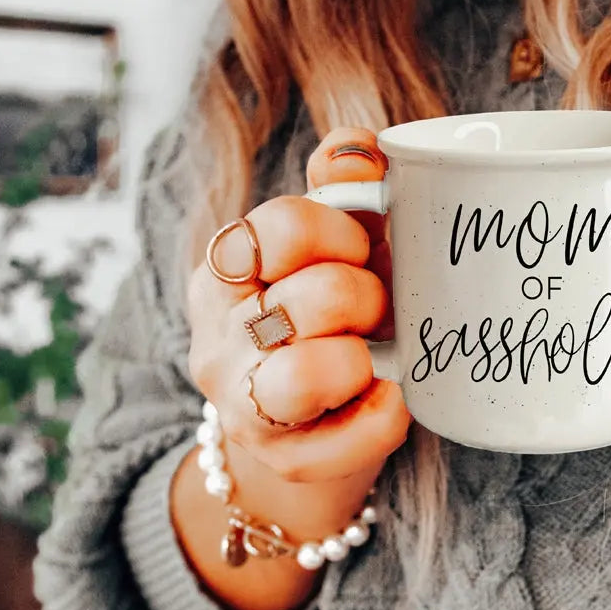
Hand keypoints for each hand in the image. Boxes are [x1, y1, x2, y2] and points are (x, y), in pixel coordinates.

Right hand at [187, 127, 410, 485]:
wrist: (318, 420)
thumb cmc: (333, 314)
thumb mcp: (333, 241)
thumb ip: (341, 184)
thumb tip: (359, 150)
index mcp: (225, 272)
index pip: (277, 230)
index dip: (338, 233)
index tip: (357, 248)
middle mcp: (219, 340)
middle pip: (311, 300)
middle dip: (364, 298)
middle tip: (375, 309)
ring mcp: (246, 407)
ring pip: (306, 374)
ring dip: (363, 357)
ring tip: (372, 355)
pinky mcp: (289, 460)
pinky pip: (363, 429)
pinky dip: (391, 411)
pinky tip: (389, 395)